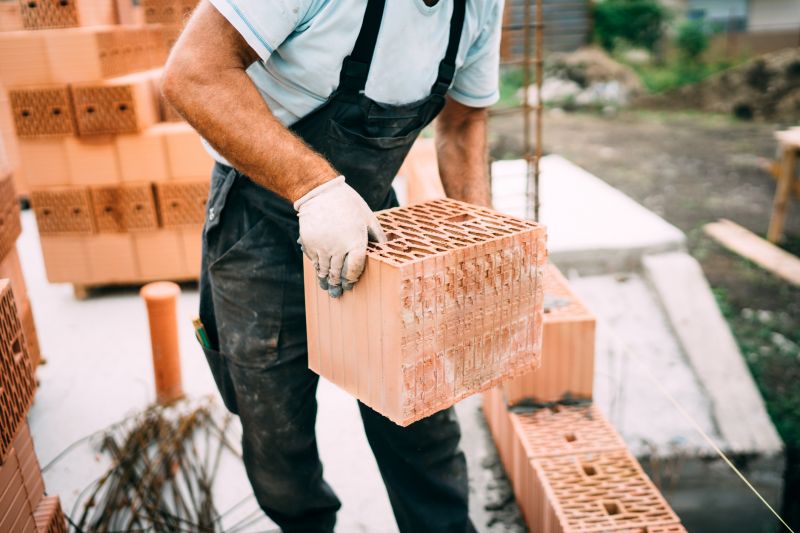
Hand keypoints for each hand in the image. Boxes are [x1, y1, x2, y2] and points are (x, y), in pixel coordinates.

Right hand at [295, 176, 385, 296]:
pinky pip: (314, 261)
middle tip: (338, 293)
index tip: (352, 282)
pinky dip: (317, 268)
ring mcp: (322, 246)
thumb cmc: (349, 204)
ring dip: (326, 281)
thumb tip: (388, 249)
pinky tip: (319, 273)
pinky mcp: (309, 243)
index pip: (355, 269)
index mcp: (356, 241)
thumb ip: (377, 236)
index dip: (353, 278)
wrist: (321, 193)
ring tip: (328, 288)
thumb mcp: (368, 218)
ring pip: (324, 271)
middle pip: (338, 273)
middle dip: (338, 284)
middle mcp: (338, 247)